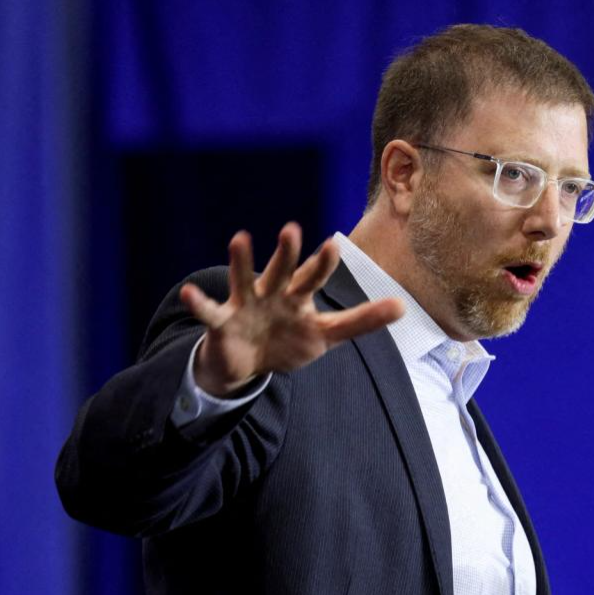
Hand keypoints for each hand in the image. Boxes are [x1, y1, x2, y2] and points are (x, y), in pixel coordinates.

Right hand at [180, 223, 403, 396]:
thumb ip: (362, 321)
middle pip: (281, 271)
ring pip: (244, 279)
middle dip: (285, 253)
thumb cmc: (288, 342)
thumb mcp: (327, 334)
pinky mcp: (222, 322)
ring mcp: (245, 304)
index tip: (332, 244)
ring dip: (241, 261)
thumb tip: (403, 306)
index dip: (321, 263)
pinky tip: (189, 294)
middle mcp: (272, 293)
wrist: (247, 365)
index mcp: (298, 296)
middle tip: (292, 229)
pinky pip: (208, 312)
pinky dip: (199, 303)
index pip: (313, 276)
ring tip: (240, 238)